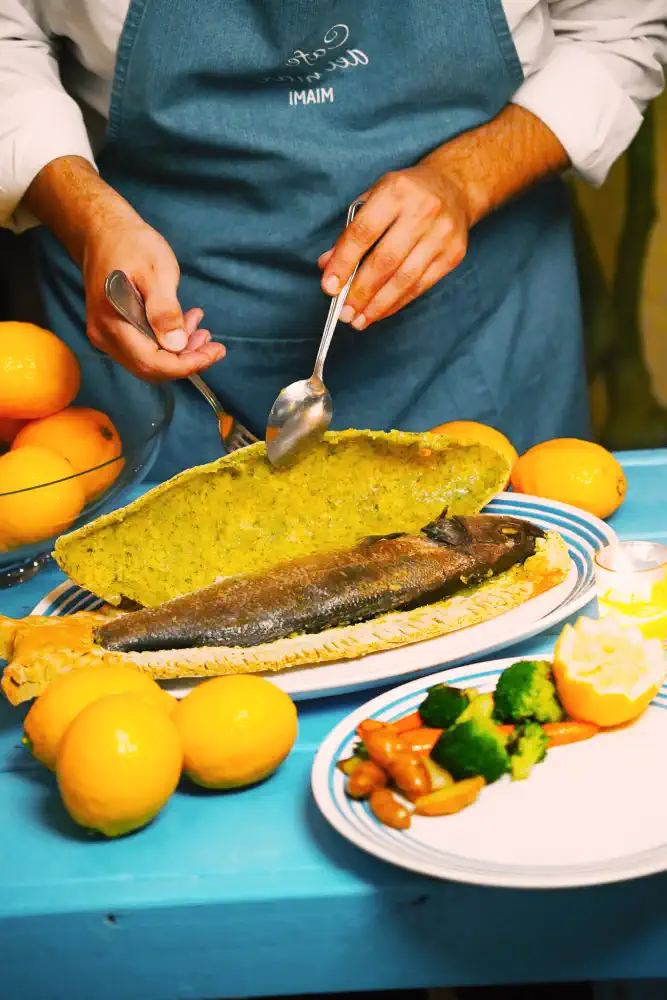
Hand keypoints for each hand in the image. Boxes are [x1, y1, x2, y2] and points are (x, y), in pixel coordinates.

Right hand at [82, 204, 224, 380]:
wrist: (103, 232)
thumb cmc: (130, 245)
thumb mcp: (156, 271)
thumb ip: (164, 309)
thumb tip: (176, 344)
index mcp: (113, 323)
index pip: (152, 362)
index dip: (187, 365)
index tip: (214, 353)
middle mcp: (105, 337)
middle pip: (151, 369)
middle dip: (186, 361)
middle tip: (213, 344)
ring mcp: (107, 337)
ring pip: (150, 362)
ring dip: (180, 351)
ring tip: (200, 326)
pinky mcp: (115, 333)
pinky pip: (145, 349)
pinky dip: (169, 342)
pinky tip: (185, 323)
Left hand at [318, 164, 470, 329]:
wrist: (455, 187)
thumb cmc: (406, 194)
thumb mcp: (374, 198)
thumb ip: (350, 231)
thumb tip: (327, 265)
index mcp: (395, 191)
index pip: (362, 233)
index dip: (343, 263)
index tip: (329, 287)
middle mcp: (422, 211)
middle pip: (385, 261)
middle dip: (360, 292)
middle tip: (344, 313)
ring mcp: (441, 235)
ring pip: (404, 279)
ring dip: (378, 305)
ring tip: (359, 320)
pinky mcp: (453, 254)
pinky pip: (420, 286)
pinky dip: (397, 303)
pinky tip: (380, 312)